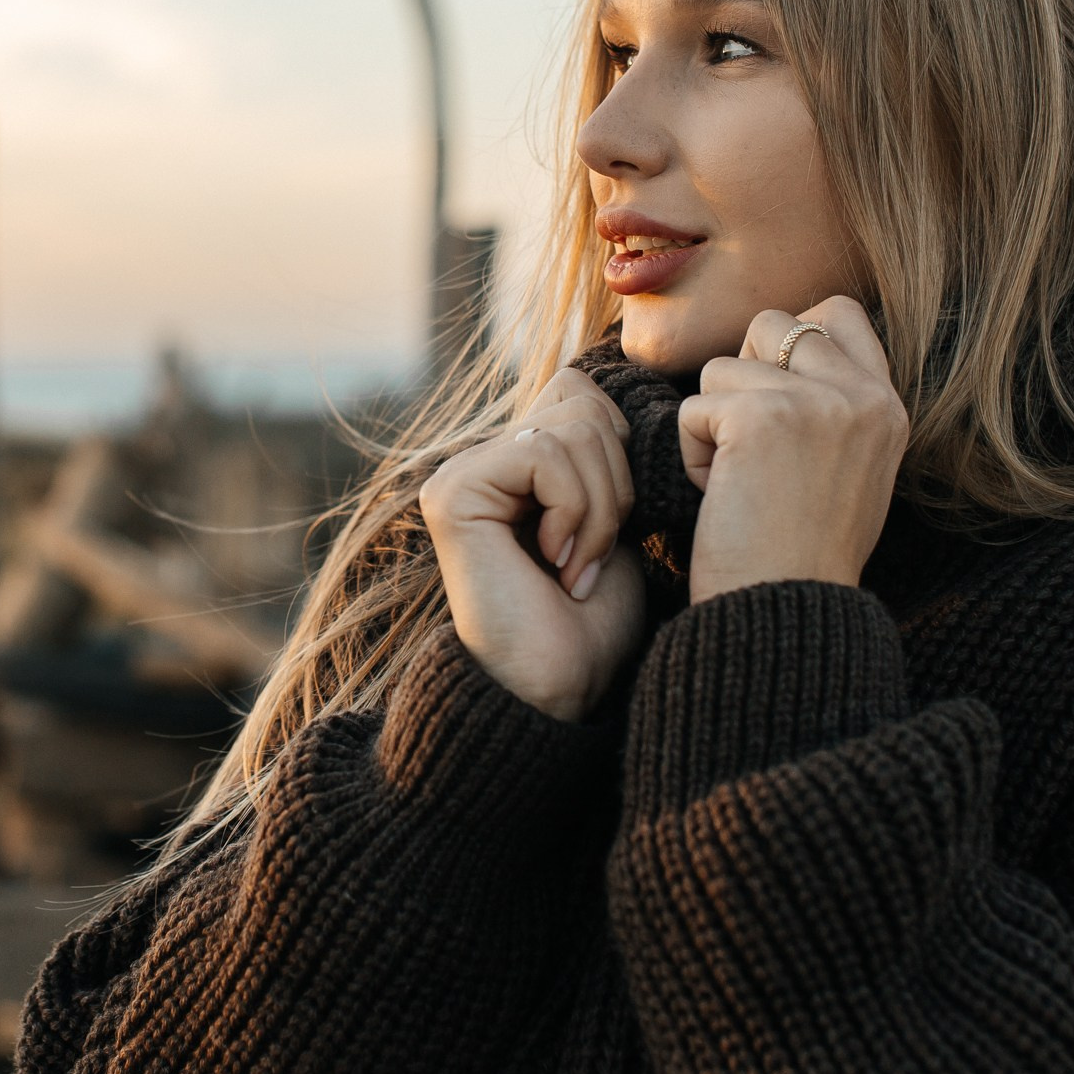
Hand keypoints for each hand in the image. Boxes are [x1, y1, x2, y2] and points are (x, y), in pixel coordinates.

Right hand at [421, 369, 647, 720]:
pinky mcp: (453, 494)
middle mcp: (482, 460)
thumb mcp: (612, 517)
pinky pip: (546, 456)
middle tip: (596, 552)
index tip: (614, 524)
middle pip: (582, 401)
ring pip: (573, 428)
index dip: (620, 449)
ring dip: (600, 508)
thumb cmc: (594, 621)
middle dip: (616, 480)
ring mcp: (462, 474)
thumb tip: (607, 383)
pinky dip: (574, 512)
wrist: (563, 690)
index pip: (580, 391)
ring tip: (578, 566)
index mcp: (517, 463)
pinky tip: (557, 565)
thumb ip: (600, 451)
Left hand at [677, 296, 908, 604]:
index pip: (838, 313)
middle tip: (747, 441)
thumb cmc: (800, 554)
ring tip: (738, 481)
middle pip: (772, 323)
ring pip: (723, 365)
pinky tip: (721, 496)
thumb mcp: (849, 469)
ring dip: (712, 422)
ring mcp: (814, 402)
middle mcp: (861, 396)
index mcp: (888, 407)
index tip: (773, 396)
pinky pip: (693, 408)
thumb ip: (834, 407)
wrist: (785, 613)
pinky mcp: (760, 417)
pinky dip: (692, 454)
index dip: (790, 340)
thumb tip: (792, 345)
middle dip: (742, 374)